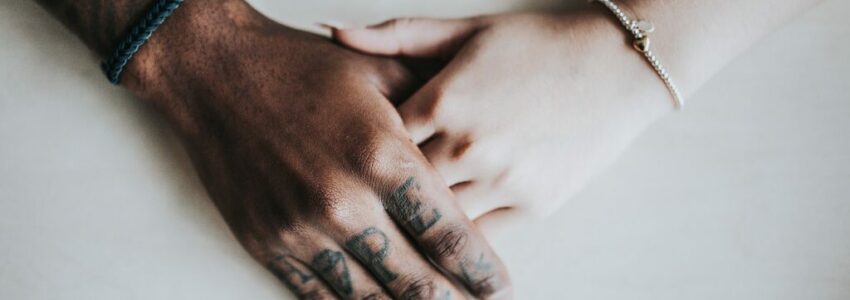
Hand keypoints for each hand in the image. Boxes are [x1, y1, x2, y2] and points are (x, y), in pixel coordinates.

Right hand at [123, 1, 510, 298]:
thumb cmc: (299, 69)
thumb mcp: (378, 75)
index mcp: (381, 157)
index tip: (501, 287)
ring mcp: (301, 229)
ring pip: (368, 295)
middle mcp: (344, 202)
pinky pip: (318, 292)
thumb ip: (431, 112)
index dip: (480, 269)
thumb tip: (473, 139)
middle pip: (414, 278)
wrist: (214, 73)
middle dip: (452, 298)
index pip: (448, 233)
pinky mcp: (267, 242)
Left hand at [332, 10, 674, 225]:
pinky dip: (458, 237)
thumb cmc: (538, 44)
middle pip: (401, 186)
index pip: (379, 141)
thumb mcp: (466, 30)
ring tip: (400, 220)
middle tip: (364, 196)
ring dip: (418, 218)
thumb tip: (332, 31)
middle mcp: (469, 144)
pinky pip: (479, 235)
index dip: (362, 151)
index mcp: (445, 98)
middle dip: (384, 190)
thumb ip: (396, 35)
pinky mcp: (533, 204)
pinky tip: (443, 236)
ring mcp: (502, 178)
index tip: (351, 157)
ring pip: (437, 218)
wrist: (617, 66)